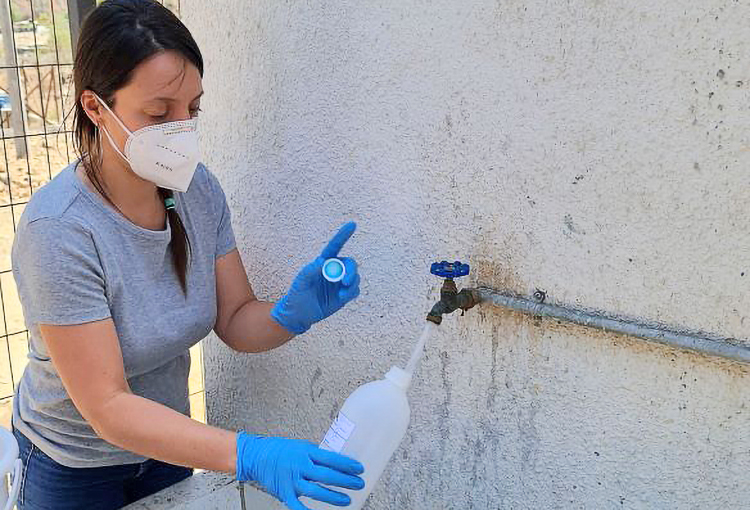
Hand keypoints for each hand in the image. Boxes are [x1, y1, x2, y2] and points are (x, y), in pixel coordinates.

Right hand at [236, 432, 364, 508]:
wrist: (256, 456)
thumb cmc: (280, 450)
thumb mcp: (301, 446)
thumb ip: (317, 455)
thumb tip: (336, 463)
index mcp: (306, 452)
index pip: (331, 458)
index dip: (347, 464)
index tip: (359, 468)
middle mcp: (300, 466)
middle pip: (327, 475)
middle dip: (345, 481)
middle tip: (358, 484)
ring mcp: (292, 480)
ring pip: (316, 491)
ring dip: (333, 497)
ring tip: (346, 500)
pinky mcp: (284, 492)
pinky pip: (297, 505)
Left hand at [271, 222, 360, 334]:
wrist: (299, 315)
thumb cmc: (297, 295)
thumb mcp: (300, 282)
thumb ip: (309, 271)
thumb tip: (322, 262)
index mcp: (323, 263)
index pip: (335, 246)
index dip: (343, 235)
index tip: (352, 224)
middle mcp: (333, 270)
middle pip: (349, 264)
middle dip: (351, 271)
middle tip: (345, 280)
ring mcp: (340, 283)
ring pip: (354, 277)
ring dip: (351, 283)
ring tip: (341, 293)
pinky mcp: (344, 295)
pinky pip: (355, 290)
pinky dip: (351, 292)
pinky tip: (342, 297)